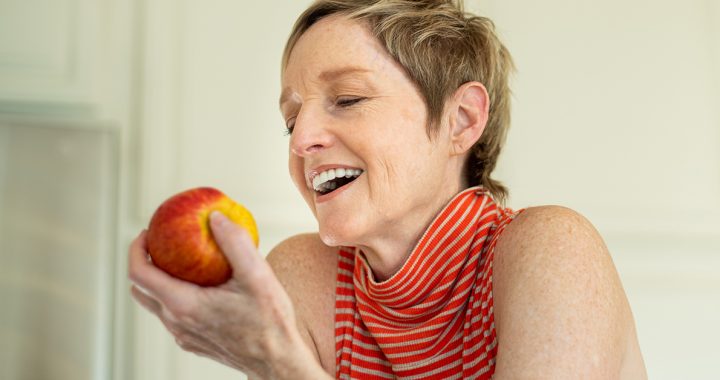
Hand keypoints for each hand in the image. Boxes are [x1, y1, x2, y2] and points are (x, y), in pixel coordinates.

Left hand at [128, 212, 321, 378]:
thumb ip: (235, 242)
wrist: (277, 362)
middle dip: (145, 261)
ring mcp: (183, 335)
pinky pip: (173, 315)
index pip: (139, 274)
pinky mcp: (193, 342)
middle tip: (163, 242)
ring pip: (156, 303)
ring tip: (183, 260)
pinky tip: (203, 284)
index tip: (149, 231)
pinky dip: (176, 295)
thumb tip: (216, 216)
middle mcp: (176, 322)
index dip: (136, 249)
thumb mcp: (257, 275)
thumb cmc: (269, 321)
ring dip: (161, 279)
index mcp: (184, 304)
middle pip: (141, 289)